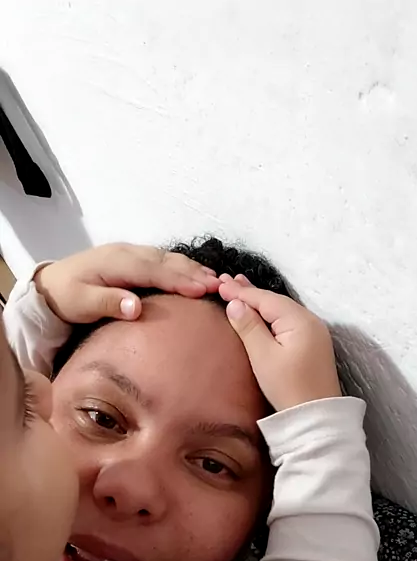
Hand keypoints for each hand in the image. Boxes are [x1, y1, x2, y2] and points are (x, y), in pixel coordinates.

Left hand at [35, 243, 217, 323]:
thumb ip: (107, 303)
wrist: (50, 285)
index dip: (179, 279)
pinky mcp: (134, 259)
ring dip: (192, 268)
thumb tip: (136, 307)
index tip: (203, 290)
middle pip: (166, 261)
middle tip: (221, 285)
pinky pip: (163, 260)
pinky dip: (183, 266)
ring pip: (168, 258)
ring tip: (216, 279)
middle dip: (194, 272)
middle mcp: (127, 253)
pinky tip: (197, 274)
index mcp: (116, 263)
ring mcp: (131, 254)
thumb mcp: (80, 304)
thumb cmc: (66, 297)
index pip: (153, 270)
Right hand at [218, 275, 340, 410]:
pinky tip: (260, 312)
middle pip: (275, 301)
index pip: (265, 299)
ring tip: (240, 290)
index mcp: (299, 320)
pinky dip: (270, 314)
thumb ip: (249, 327)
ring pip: (281, 311)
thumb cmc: (288, 388)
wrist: (316, 416)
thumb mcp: (263, 357)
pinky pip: (287, 321)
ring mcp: (314, 332)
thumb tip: (235, 304)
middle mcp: (310, 320)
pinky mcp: (312, 344)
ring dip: (260, 302)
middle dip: (250, 292)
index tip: (221, 285)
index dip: (242, 292)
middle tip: (227, 281)